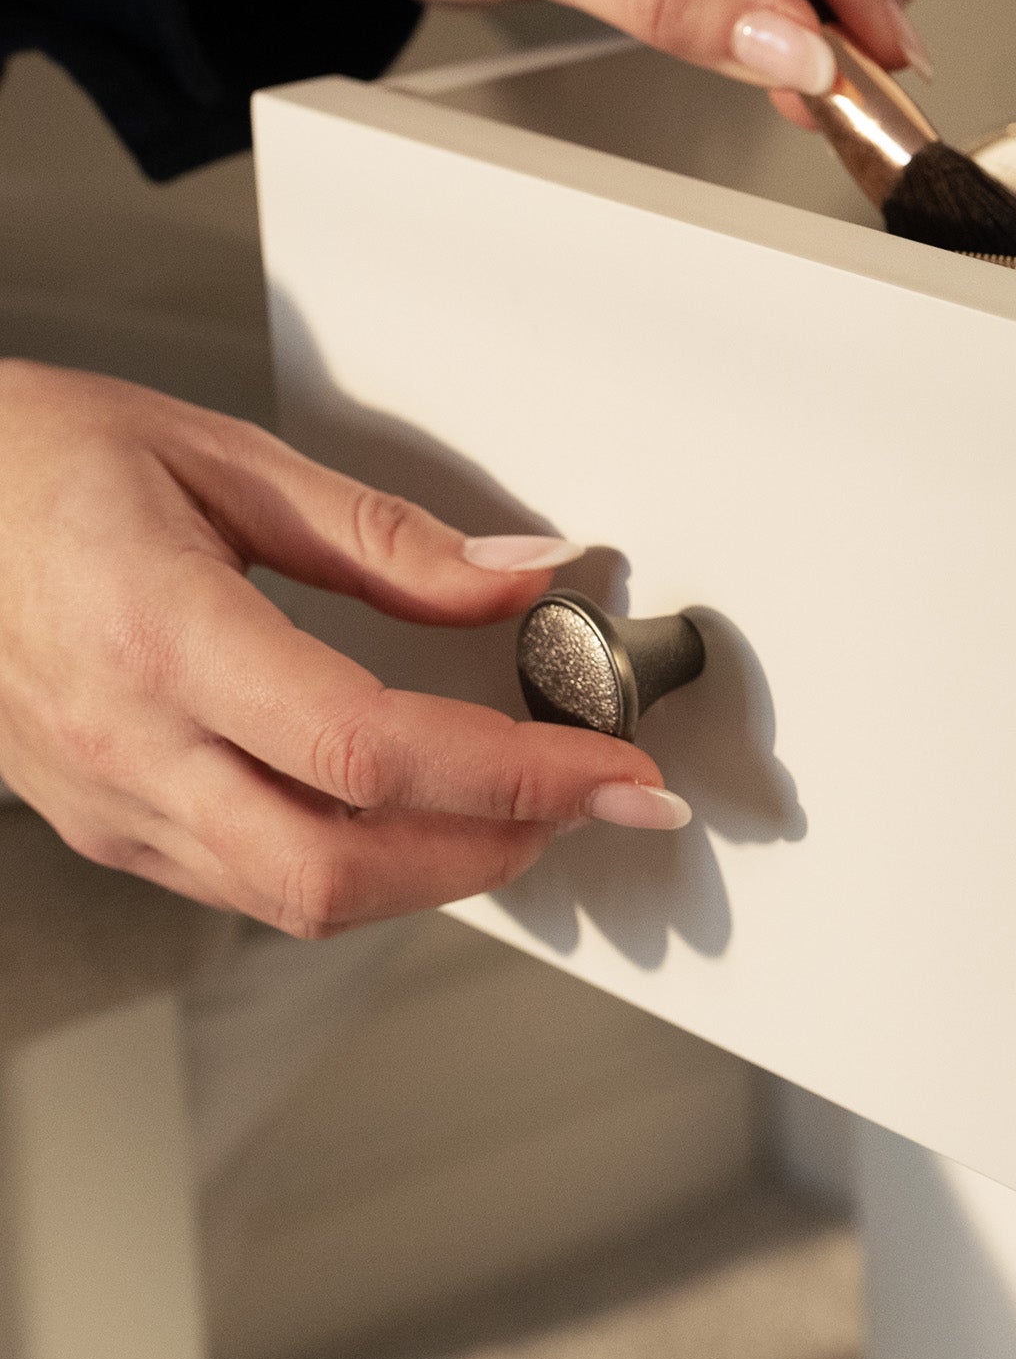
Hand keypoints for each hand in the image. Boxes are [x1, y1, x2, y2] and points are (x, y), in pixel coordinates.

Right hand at [0, 362, 683, 937]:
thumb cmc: (40, 459)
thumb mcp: (229, 459)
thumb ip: (389, 537)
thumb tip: (526, 571)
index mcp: (161, 638)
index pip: (373, 751)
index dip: (517, 775)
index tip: (615, 770)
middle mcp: (127, 746)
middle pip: (341, 871)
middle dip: (496, 851)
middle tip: (591, 799)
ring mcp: (108, 802)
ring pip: (297, 899)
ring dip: (435, 872)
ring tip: (524, 807)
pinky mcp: (103, 823)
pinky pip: (248, 884)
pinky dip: (357, 869)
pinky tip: (413, 817)